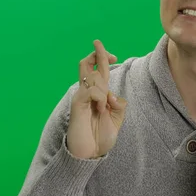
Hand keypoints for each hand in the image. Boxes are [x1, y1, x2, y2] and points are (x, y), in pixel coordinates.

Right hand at [66, 40, 127, 158]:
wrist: (90, 153)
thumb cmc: (101, 136)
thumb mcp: (117, 119)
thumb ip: (118, 105)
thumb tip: (112, 94)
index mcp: (98, 94)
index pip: (98, 70)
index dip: (104, 59)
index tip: (114, 56)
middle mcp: (88, 92)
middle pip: (86, 64)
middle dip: (96, 53)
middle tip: (99, 43)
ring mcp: (81, 96)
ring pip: (92, 76)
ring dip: (103, 88)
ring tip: (103, 108)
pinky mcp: (77, 103)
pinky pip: (91, 91)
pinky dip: (100, 97)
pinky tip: (100, 109)